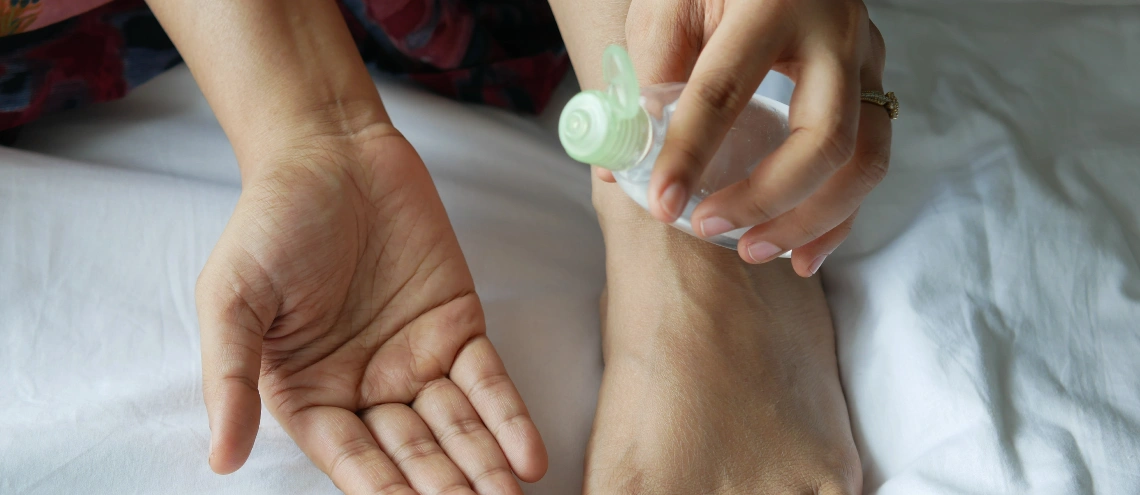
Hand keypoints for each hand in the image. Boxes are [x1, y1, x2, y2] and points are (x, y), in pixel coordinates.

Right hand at [194, 126, 545, 493]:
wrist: (332, 151)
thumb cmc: (271, 223)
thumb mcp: (232, 297)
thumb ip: (230, 377)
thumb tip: (220, 459)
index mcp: (309, 394)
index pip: (351, 460)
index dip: (383, 492)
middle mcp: (366, 389)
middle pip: (412, 455)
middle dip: (444, 490)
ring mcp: (416, 360)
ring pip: (455, 427)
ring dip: (484, 466)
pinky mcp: (459, 327)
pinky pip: (488, 381)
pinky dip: (509, 418)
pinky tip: (530, 456)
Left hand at [603, 0, 890, 275]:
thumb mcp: (670, 7)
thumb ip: (646, 78)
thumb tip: (620, 166)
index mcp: (771, 3)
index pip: (725, 90)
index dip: (689, 153)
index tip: (661, 204)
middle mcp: (835, 33)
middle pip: (823, 138)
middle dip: (765, 199)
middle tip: (709, 229)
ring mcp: (865, 60)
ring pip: (864, 160)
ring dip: (810, 220)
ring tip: (753, 250)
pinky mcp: (873, 84)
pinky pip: (871, 163)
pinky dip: (838, 217)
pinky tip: (801, 253)